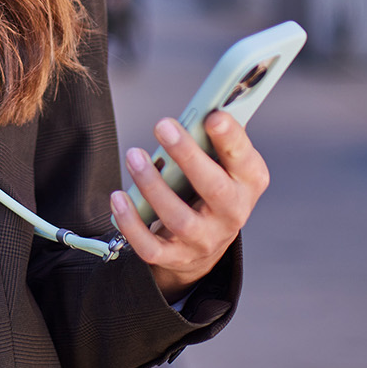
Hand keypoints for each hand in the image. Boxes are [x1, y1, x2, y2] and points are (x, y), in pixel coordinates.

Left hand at [109, 111, 269, 301]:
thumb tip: (196, 110)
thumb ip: (211, 138)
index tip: (213, 116)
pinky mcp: (176, 257)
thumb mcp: (222, 162)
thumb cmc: (211, 186)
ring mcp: (204, 239)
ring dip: (153, 185)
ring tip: (134, 156)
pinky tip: (118, 198)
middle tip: (162, 125)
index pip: (245, 160)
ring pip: (178, 218)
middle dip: (187, 155)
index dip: (231, 138)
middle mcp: (232, 214)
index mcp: (248, 182)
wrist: (206, 242)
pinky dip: (131, 223)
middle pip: (213, 188)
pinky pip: (151, 246)